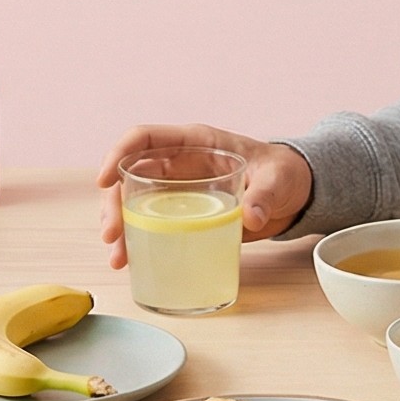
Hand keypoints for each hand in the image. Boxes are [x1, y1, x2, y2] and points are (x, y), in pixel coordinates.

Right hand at [93, 124, 314, 268]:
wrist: (295, 195)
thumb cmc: (284, 174)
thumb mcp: (278, 179)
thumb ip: (264, 194)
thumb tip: (250, 215)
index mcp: (196, 143)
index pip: (146, 138)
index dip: (120, 153)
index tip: (104, 180)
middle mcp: (179, 165)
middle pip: (131, 177)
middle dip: (114, 204)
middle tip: (112, 236)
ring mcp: (179, 191)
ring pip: (135, 204)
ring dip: (120, 228)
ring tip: (119, 258)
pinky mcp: (184, 216)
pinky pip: (152, 225)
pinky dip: (138, 242)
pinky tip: (131, 262)